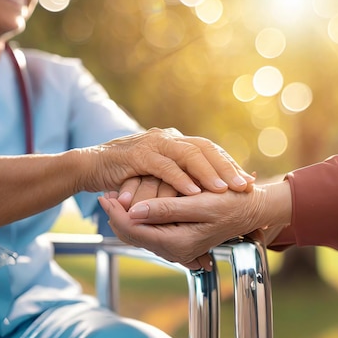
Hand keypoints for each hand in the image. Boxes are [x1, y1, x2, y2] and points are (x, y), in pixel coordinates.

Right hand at [81, 127, 254, 195]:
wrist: (90, 167)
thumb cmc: (126, 175)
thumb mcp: (157, 177)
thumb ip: (179, 181)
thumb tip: (205, 198)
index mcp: (175, 142)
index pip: (210, 150)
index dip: (230, 165)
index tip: (248, 182)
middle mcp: (168, 138)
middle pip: (205, 149)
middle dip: (227, 168)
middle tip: (244, 186)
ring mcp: (153, 144)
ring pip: (188, 155)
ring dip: (208, 173)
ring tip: (224, 190)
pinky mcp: (138, 155)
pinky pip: (164, 167)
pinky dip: (180, 180)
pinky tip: (194, 193)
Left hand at [97, 182, 291, 268]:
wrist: (252, 209)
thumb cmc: (232, 203)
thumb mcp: (201, 203)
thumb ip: (166, 209)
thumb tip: (134, 212)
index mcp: (178, 242)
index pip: (134, 230)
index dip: (116, 213)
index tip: (104, 195)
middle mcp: (175, 250)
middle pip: (133, 236)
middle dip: (116, 215)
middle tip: (102, 195)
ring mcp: (176, 247)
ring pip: (140, 235)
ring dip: (125, 217)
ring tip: (113, 197)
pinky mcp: (178, 240)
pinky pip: (151, 232)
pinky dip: (139, 219)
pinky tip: (133, 203)